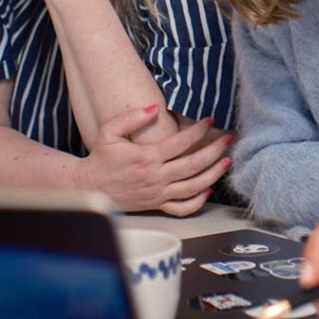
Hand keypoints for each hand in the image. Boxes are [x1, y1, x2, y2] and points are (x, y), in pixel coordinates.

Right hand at [80, 105, 233, 215]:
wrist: (90, 188)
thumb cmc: (101, 157)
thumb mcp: (110, 131)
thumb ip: (132, 117)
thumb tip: (155, 109)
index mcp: (147, 157)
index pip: (181, 143)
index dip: (198, 131)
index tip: (210, 121)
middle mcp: (156, 177)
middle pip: (193, 165)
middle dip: (214, 151)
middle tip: (229, 140)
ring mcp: (157, 194)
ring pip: (193, 187)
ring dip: (213, 174)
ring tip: (227, 162)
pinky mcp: (156, 205)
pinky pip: (182, 208)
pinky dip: (198, 201)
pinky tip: (208, 190)